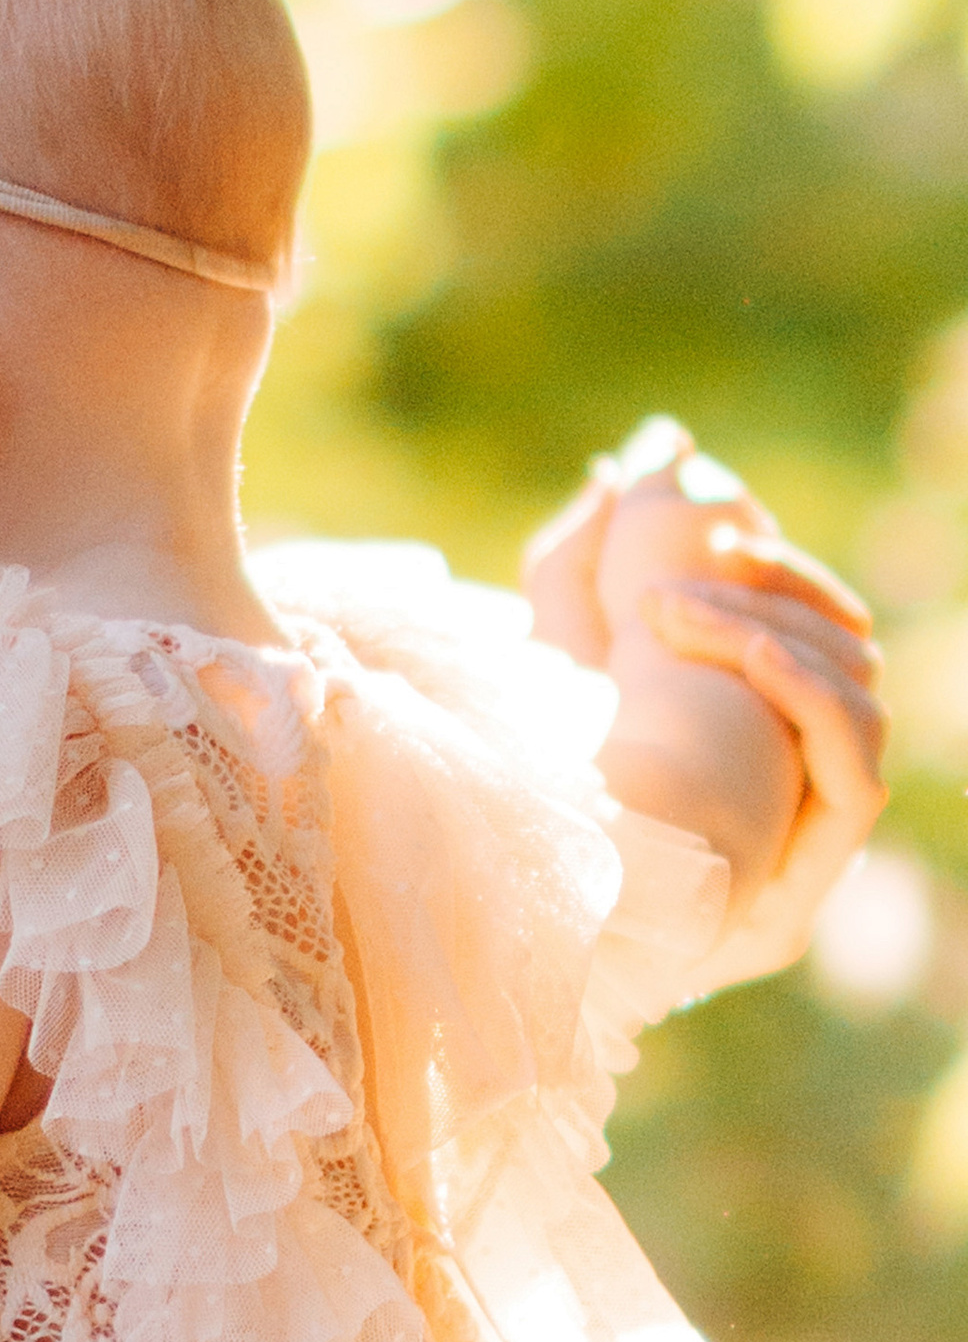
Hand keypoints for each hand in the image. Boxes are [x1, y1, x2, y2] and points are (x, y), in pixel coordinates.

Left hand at [523, 419, 888, 986]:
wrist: (482, 886)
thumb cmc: (512, 770)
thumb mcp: (545, 637)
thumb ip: (596, 543)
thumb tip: (662, 444)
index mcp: (734, 743)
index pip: (807, 628)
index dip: (772, 563)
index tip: (704, 507)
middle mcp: (780, 797)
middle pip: (843, 653)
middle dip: (770, 581)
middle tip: (670, 564)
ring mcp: (793, 850)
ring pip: (859, 698)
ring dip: (770, 626)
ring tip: (663, 607)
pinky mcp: (795, 897)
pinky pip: (855, 769)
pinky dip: (798, 685)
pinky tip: (722, 644)